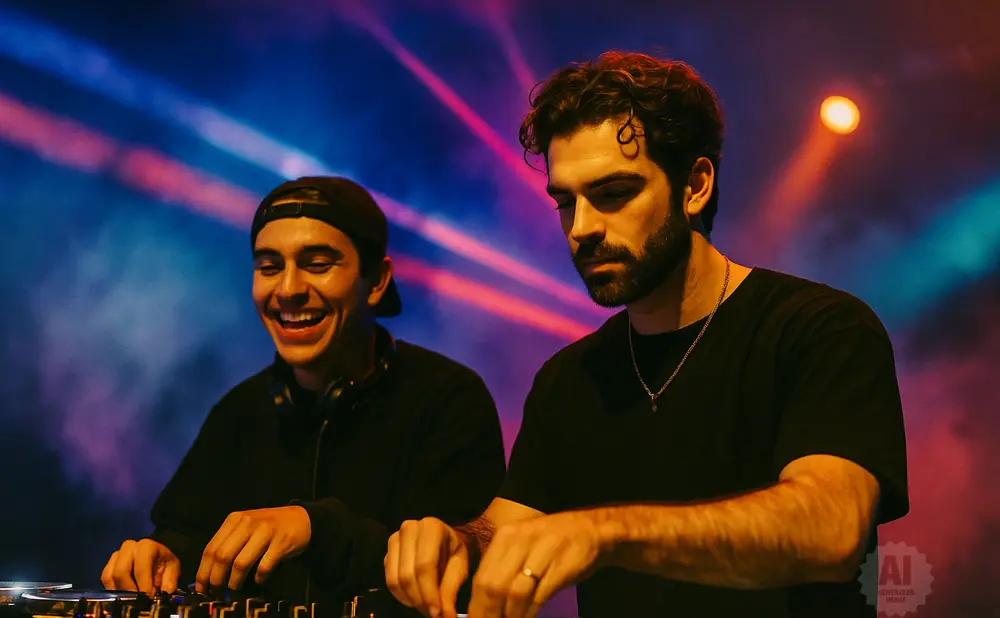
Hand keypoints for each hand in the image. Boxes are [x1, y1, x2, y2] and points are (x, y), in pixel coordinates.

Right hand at [101, 539, 179, 596]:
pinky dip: (112, 590)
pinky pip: (105, 579)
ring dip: (119, 591)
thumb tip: (165, 592)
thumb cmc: (163, 563)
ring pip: (109, 576)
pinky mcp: (109, 564)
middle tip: (138, 600)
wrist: (156, 557)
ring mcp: (117, 555)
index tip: (148, 597)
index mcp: (146, 547)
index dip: (144, 585)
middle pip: (121, 571)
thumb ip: (169, 581)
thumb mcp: (172, 569)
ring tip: (131, 598)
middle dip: (129, 589)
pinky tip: (123, 595)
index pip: (141, 568)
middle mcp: (129, 548)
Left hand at [195, 506, 310, 592]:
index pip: (211, 548)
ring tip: (235, 590)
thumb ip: (229, 543)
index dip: (203, 572)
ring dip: (235, 582)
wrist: (301, 518)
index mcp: (234, 520)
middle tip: (216, 592)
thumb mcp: (246, 526)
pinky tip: (258, 581)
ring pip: (241, 563)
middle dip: (216, 579)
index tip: (201, 588)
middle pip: (222, 556)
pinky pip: (264, 566)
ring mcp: (265, 531)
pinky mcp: (281, 542)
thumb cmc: (270, 526)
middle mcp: (248, 523)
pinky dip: (258, 578)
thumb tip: (209, 572)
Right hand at [384, 517, 469, 617]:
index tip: (438, 612)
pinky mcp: (387, 552)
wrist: (443, 538)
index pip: (424, 566)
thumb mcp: (460, 566)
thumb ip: (451, 588)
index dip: (429, 593)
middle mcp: (408, 529)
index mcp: (430, 527)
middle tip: (432, 614)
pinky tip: (415, 600)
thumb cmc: (454, 550)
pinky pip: (389, 580)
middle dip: (419, 600)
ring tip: (425, 608)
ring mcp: (394, 539)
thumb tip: (445, 615)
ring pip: (395, 579)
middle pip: (407, 574)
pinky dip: (401, 595)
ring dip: (409, 600)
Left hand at [468, 511, 601, 617]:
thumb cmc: (552, 543)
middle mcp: (519, 541)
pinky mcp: (560, 566)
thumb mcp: (522, 546)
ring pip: (514, 593)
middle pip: (493, 586)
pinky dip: (529, 613)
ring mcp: (541, 552)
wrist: (591, 529)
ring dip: (509, 616)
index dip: (476, 606)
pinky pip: (538, 595)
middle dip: (488, 614)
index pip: (481, 578)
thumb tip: (483, 603)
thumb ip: (503, 570)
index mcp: (506, 537)